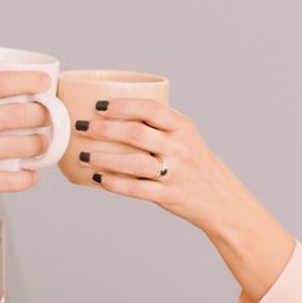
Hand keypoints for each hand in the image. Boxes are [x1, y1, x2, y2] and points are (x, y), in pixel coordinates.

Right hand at [0, 71, 53, 205]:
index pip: (1, 83)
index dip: (30, 81)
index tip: (44, 82)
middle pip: (18, 115)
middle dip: (43, 115)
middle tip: (48, 116)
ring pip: (18, 147)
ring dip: (39, 146)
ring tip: (42, 145)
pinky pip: (5, 181)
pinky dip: (25, 179)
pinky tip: (31, 175)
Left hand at [76, 99, 251, 229]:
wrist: (219, 196)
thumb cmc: (193, 162)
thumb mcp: (184, 136)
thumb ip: (157, 126)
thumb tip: (113, 115)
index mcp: (183, 127)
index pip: (151, 110)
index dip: (124, 106)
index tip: (100, 106)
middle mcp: (179, 148)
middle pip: (136, 134)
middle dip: (104, 130)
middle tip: (82, 127)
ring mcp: (174, 173)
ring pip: (134, 163)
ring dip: (104, 158)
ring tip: (84, 156)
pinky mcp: (168, 195)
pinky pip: (137, 189)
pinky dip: (115, 184)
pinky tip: (98, 178)